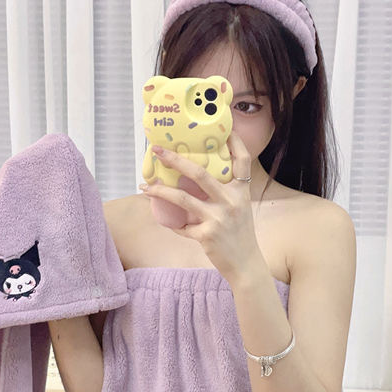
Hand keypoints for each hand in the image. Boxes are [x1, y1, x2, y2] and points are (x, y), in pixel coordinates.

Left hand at [139, 132, 265, 285]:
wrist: (245, 264)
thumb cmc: (239, 235)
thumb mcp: (238, 208)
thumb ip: (223, 192)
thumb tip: (195, 177)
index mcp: (241, 192)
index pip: (241, 160)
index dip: (234, 141)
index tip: (223, 127)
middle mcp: (231, 202)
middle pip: (200, 173)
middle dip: (175, 160)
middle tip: (157, 151)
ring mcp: (218, 219)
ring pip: (183, 199)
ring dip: (160, 191)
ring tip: (145, 186)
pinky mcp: (206, 236)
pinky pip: (181, 226)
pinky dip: (170, 223)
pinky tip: (162, 219)